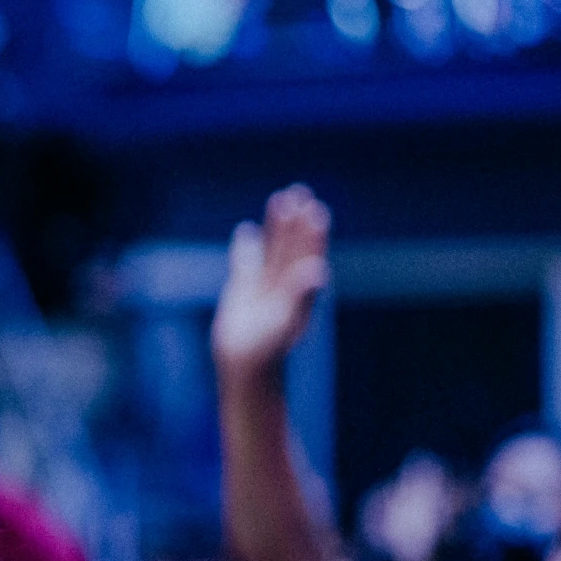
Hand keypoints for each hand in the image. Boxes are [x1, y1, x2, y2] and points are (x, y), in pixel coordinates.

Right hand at [212, 183, 330, 380]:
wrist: (244, 369)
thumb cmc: (266, 351)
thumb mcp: (284, 322)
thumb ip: (301, 296)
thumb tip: (317, 272)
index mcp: (298, 289)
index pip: (307, 253)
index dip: (312, 232)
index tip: (314, 209)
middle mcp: (286, 285)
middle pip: (293, 245)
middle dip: (297, 220)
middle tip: (300, 191)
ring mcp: (264, 287)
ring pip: (273, 249)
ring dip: (277, 225)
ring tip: (280, 198)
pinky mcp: (243, 292)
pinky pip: (248, 262)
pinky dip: (247, 246)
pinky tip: (246, 230)